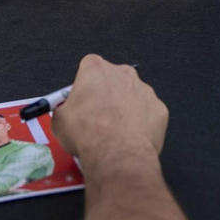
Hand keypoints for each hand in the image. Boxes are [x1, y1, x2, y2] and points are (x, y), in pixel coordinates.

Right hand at [52, 55, 167, 166]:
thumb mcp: (60, 120)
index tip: (82, 99)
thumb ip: (65, 109)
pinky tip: (131, 138)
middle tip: (98, 118)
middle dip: (107, 95)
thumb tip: (66, 115)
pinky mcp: (159, 109)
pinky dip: (141, 124)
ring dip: (125, 109)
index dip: (85, 84)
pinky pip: (149, 114)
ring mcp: (144, 90)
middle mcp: (123, 73)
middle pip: (113, 79)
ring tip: (115, 132)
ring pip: (133, 96)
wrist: (116, 153)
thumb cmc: (88, 132)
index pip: (89, 66)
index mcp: (96, 69)